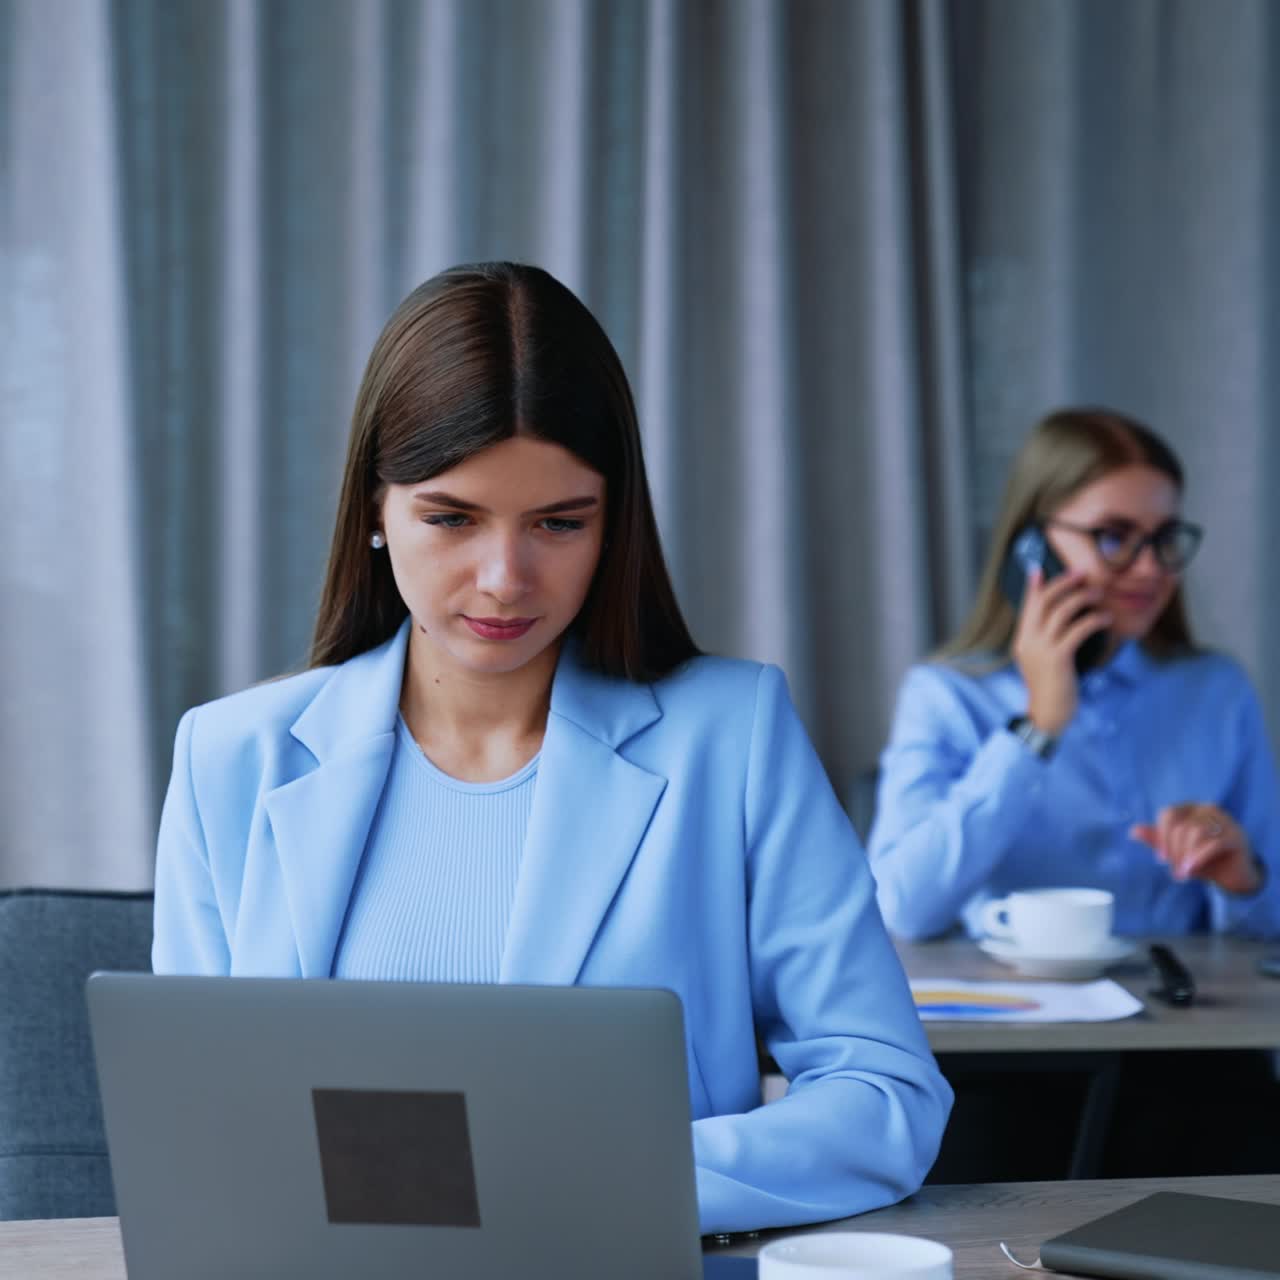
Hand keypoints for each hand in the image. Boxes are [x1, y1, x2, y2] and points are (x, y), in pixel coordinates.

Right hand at [1011, 569, 1111, 735]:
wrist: (1047, 715)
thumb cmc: (1050, 689)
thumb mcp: (1041, 662)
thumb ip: (1045, 642)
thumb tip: (1061, 622)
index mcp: (1023, 641)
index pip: (1028, 607)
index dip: (1034, 587)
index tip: (1039, 569)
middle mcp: (1028, 641)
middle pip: (1044, 602)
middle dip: (1064, 584)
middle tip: (1082, 573)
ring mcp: (1042, 650)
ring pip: (1061, 612)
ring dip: (1082, 599)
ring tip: (1098, 594)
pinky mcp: (1058, 658)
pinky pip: (1077, 630)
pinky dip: (1093, 620)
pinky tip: (1105, 619)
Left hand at [1130, 804, 1261, 895]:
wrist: (1234, 876)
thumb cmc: (1202, 859)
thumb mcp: (1177, 851)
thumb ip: (1157, 840)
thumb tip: (1133, 831)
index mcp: (1190, 808)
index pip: (1168, 814)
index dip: (1160, 836)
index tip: (1159, 859)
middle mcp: (1207, 809)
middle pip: (1181, 826)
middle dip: (1174, 851)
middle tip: (1175, 873)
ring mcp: (1225, 821)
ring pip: (1195, 832)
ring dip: (1185, 856)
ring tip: (1183, 874)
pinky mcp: (1236, 836)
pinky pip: (1213, 843)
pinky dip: (1198, 858)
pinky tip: (1192, 870)